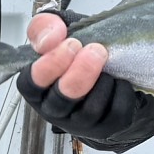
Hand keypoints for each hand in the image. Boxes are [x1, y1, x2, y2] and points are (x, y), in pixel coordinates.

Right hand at [16, 13, 136, 138]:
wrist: (112, 70)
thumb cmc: (79, 55)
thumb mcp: (61, 32)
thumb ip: (46, 27)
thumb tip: (52, 36)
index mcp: (38, 87)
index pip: (31, 84)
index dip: (49, 65)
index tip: (71, 44)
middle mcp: (55, 109)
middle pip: (61, 100)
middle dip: (80, 73)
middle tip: (96, 50)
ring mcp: (80, 123)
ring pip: (90, 109)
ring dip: (103, 81)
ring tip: (108, 63)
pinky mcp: (106, 127)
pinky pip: (117, 111)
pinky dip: (122, 91)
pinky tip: (119, 78)